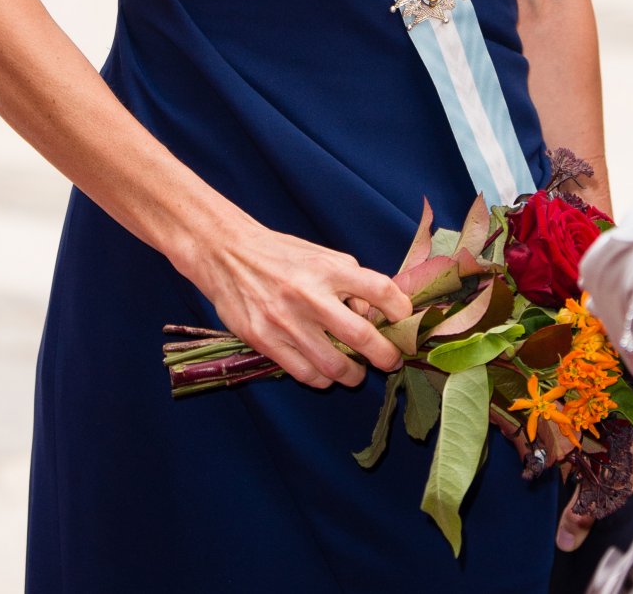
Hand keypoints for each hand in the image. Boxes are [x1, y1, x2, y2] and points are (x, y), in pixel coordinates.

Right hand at [190, 213, 413, 389]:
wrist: (228, 253)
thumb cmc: (281, 254)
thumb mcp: (320, 255)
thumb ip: (349, 281)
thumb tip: (374, 314)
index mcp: (328, 268)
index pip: (380, 289)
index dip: (400, 310)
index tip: (405, 320)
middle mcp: (310, 294)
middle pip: (363, 336)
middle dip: (385, 356)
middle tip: (391, 361)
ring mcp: (287, 321)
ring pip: (335, 365)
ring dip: (353, 374)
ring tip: (355, 372)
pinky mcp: (266, 342)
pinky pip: (306, 374)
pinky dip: (323, 379)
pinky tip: (325, 372)